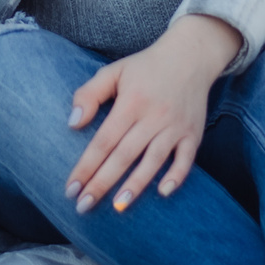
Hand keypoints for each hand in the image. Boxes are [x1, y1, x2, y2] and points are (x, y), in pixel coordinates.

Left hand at [65, 15, 241, 213]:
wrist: (190, 56)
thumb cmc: (145, 67)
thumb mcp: (113, 71)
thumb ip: (89, 94)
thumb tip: (73, 123)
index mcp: (131, 102)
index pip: (103, 141)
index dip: (86, 166)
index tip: (71, 188)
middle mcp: (154, 116)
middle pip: (124, 156)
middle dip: (102, 183)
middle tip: (83, 206)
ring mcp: (175, 126)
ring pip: (153, 161)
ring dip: (136, 186)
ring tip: (117, 208)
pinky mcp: (193, 133)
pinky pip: (186, 159)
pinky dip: (176, 177)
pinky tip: (162, 193)